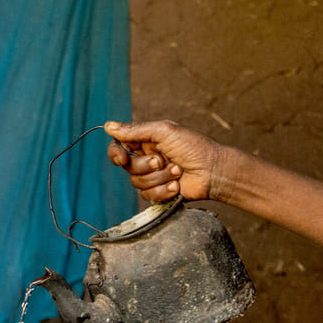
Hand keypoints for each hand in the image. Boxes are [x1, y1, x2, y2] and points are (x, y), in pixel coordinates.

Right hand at [104, 120, 223, 202]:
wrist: (214, 172)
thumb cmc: (194, 148)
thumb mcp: (164, 132)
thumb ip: (135, 130)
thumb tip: (108, 126)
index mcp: (146, 141)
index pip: (119, 146)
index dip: (116, 154)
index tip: (122, 158)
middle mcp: (147, 158)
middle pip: (127, 167)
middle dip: (145, 166)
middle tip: (162, 161)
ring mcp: (153, 176)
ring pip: (137, 183)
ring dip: (158, 178)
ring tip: (177, 172)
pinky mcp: (159, 192)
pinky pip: (147, 196)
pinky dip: (163, 191)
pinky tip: (177, 186)